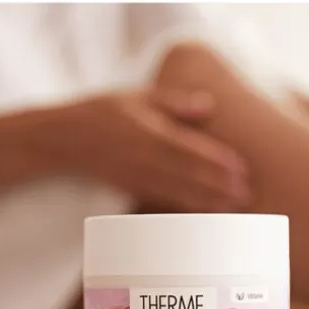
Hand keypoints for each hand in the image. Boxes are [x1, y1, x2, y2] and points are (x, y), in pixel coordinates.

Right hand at [57, 87, 248, 211]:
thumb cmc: (103, 110)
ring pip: (176, 191)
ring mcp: (135, 175)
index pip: (188, 147)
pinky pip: (160, 200)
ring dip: (206, 201)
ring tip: (233, 208)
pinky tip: (203, 213)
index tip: (241, 168)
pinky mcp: (129, 189)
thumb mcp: (137, 96)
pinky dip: (183, 208)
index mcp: (147, 130)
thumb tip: (209, 105)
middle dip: (217, 185)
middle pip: (186, 173)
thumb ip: (174, 102)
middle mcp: (142, 155)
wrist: (62, 138)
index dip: (215, 159)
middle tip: (247, 194)